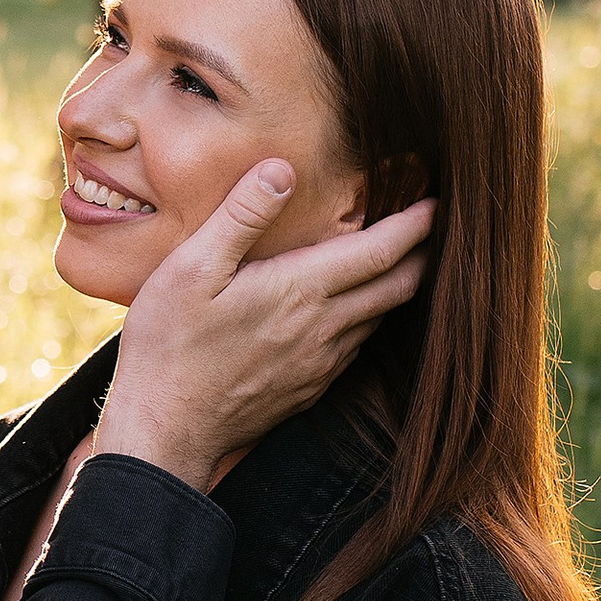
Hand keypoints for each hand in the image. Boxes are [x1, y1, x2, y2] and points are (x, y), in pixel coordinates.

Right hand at [97, 170, 435, 490]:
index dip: (415, 225)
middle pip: (397, 287)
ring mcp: (320, 364)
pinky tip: (354, 310)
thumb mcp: (191, 269)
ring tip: (396, 260)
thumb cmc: (169, 346)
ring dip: (395, 287)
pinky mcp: (309, 389)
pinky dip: (368, 319)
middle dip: (421, 254)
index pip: (381, 252)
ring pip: (379, 319)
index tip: (436, 203)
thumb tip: (281, 170)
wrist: (165, 430)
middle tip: (431, 227)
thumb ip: (241, 217)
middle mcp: (324, 329)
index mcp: (301, 291)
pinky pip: (355, 347)